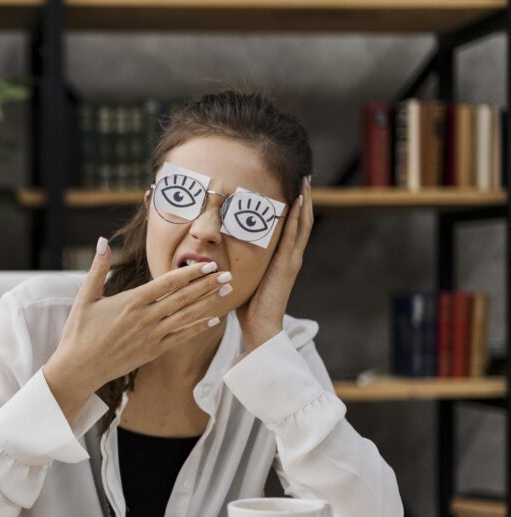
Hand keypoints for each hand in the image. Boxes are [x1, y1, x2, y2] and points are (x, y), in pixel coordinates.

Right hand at [44, 237, 232, 421]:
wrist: (79, 368)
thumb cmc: (79, 331)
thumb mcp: (85, 296)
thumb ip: (98, 268)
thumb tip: (102, 241)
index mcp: (132, 301)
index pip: (168, 283)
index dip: (191, 273)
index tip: (209, 265)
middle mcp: (146, 318)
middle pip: (184, 298)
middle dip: (208, 285)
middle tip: (229, 275)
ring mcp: (152, 336)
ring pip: (187, 316)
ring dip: (209, 303)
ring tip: (226, 292)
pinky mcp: (153, 351)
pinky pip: (181, 337)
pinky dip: (198, 328)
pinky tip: (214, 321)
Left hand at [237, 175, 313, 352]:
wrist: (260, 327)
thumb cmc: (248, 307)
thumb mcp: (244, 277)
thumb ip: (241, 263)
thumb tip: (223, 252)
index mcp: (282, 260)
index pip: (291, 228)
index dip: (294, 209)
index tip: (292, 189)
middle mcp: (290, 257)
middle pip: (301, 221)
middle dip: (303, 198)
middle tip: (304, 177)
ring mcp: (291, 260)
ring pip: (302, 224)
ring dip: (304, 202)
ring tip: (305, 181)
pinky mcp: (288, 265)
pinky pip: (294, 236)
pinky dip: (297, 217)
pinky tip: (299, 201)